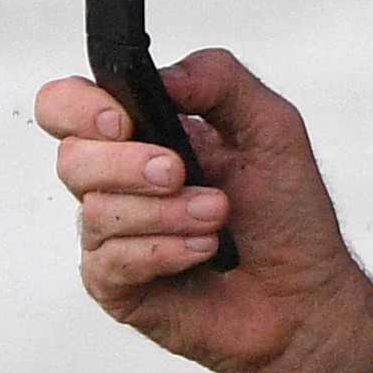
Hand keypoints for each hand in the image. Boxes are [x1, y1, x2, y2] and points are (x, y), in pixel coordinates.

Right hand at [34, 46, 372, 372]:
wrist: (305, 296)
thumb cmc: (287, 217)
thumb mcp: (271, 127)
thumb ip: (219, 79)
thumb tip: (162, 76)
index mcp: (141, 135)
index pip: (67, 106)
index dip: (80, 108)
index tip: (121, 121)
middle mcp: (117, 182)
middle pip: (71, 158)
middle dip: (128, 164)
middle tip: (179, 172)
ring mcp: (114, 235)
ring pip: (97, 211)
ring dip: (165, 212)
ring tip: (216, 218)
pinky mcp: (116, 285)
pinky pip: (112, 261)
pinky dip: (163, 251)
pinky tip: (202, 252)